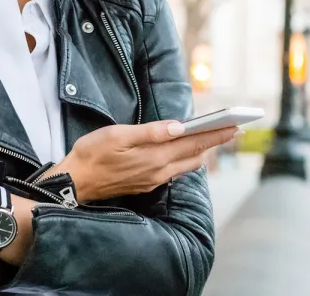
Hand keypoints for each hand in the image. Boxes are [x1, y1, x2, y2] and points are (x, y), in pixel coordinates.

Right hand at [48, 121, 239, 202]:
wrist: (75, 182)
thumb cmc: (92, 153)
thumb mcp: (118, 135)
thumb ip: (151, 132)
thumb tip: (180, 126)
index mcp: (154, 157)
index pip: (193, 142)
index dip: (216, 134)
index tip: (235, 125)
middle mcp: (159, 171)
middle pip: (195, 155)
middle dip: (216, 141)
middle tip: (235, 130)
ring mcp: (153, 180)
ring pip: (187, 165)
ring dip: (203, 151)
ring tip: (216, 139)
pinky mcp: (146, 184)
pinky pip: (175, 171)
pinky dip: (188, 160)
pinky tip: (189, 154)